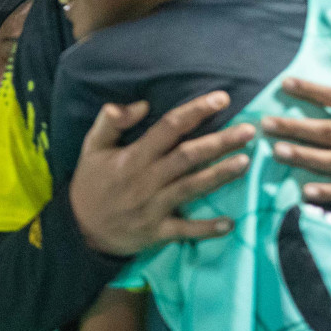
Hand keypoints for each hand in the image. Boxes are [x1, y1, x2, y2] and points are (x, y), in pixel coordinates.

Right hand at [70, 91, 253, 256]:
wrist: (79, 229)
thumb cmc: (90, 183)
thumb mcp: (91, 147)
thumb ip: (111, 122)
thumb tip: (141, 104)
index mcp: (133, 156)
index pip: (168, 127)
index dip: (195, 111)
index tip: (221, 98)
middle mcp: (146, 179)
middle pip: (188, 156)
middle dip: (220, 142)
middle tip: (250, 130)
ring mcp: (153, 207)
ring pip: (191, 187)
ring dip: (220, 175)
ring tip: (246, 162)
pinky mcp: (157, 232)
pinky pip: (185, 230)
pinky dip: (207, 228)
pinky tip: (231, 223)